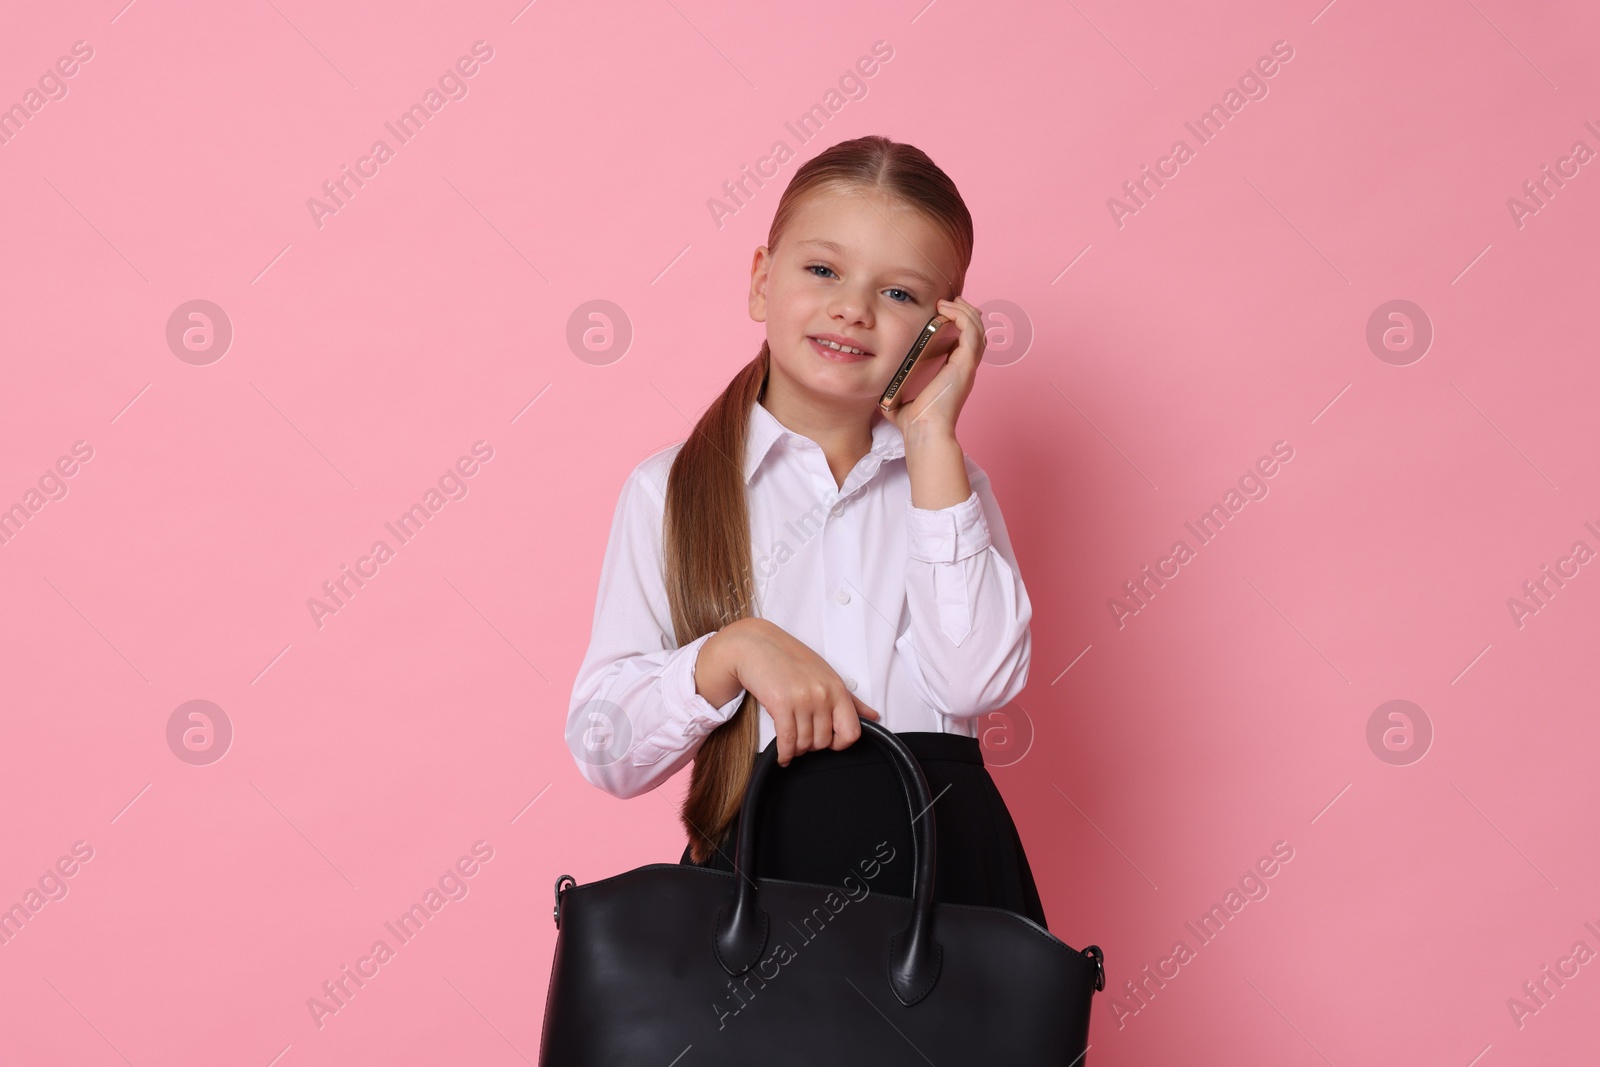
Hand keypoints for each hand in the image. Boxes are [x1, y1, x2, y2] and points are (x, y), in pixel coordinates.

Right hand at [726, 619, 880, 765]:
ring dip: (796, 749)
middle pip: (823, 742)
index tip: (830, 742)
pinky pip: (786, 741)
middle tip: (803, 738)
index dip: (840, 743)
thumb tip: (872, 716)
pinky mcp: (780, 704)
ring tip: (791, 744)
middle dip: (812, 746)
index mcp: (837, 688)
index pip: (851, 732)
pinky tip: (782, 756)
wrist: (757, 646)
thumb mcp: (826, 675)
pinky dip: (784, 754)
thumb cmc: (791, 659)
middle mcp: (822, 695)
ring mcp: (802, 699)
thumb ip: (851, 700)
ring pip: (804, 744)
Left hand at [880, 296, 984, 440]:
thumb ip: (894, 384)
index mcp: (952, 371)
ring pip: (977, 327)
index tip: (941, 310)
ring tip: (948, 301)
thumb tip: (878, 381)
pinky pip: (972, 331)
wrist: (922, 430)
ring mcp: (966, 364)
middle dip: (964, 311)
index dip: (957, 322)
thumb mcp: (900, 394)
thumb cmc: (912, 420)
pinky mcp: (965, 363)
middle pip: (974, 330)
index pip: (962, 340)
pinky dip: (962, 315)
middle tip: (947, 301)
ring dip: (965, 309)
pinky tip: (947, 309)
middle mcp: (963, 366)